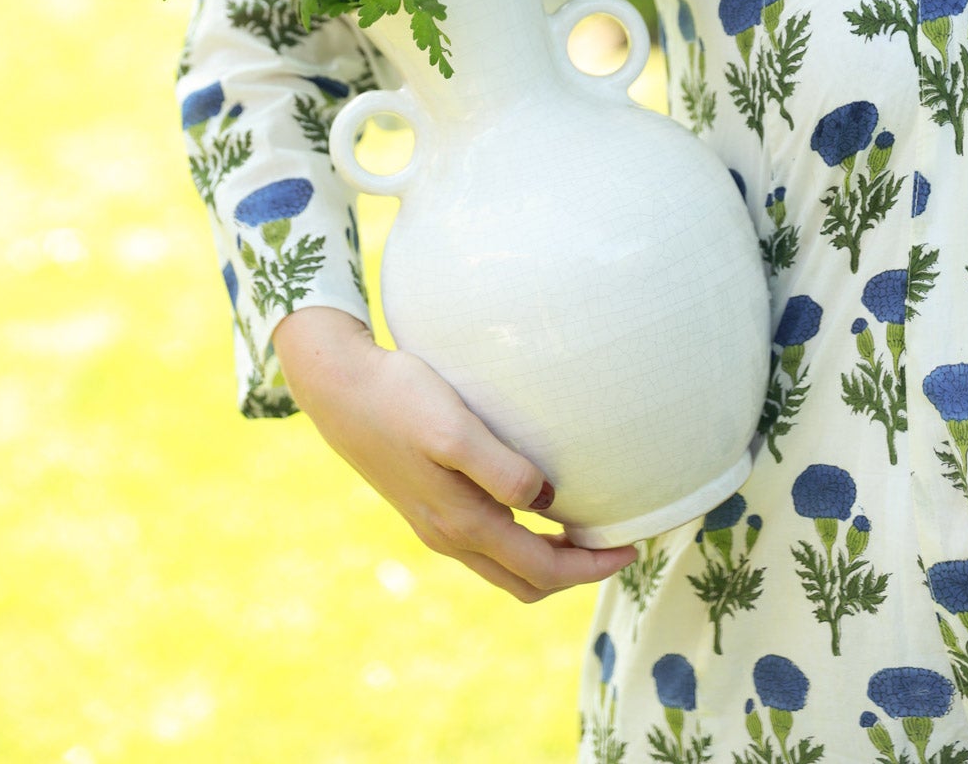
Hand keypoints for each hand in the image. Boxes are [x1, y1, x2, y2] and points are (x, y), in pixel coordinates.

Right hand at [272, 306, 637, 602]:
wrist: (338, 386)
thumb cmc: (400, 398)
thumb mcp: (455, 430)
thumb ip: (502, 471)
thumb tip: (545, 503)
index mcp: (461, 523)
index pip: (541, 569)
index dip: (590, 568)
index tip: (630, 550)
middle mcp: (447, 534)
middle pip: (524, 581)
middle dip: (573, 573)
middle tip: (613, 546)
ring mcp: (431, 522)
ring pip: (502, 566)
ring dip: (546, 559)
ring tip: (581, 530)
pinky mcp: (422, 501)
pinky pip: (483, 542)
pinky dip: (518, 540)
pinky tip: (529, 505)